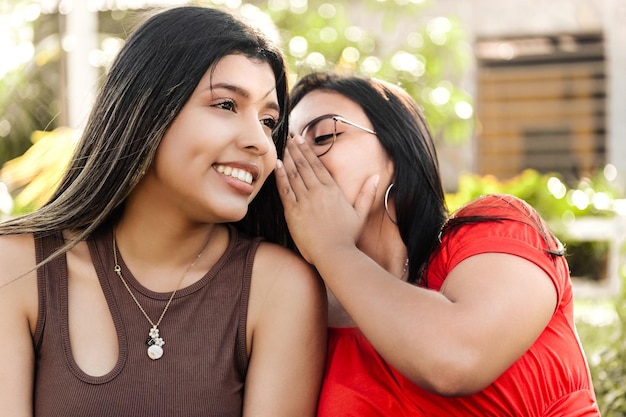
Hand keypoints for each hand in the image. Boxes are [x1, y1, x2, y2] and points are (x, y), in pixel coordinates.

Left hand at [274, 135, 378, 263]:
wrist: (335, 254)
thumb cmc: (347, 236)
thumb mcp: (361, 213)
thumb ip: (367, 194)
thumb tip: (375, 177)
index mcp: (333, 190)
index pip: (317, 165)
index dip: (307, 151)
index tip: (301, 140)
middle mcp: (318, 192)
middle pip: (304, 166)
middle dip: (296, 150)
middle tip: (289, 138)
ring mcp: (305, 201)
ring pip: (294, 175)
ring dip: (288, 159)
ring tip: (283, 148)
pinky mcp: (294, 212)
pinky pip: (285, 190)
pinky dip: (281, 177)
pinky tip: (277, 166)